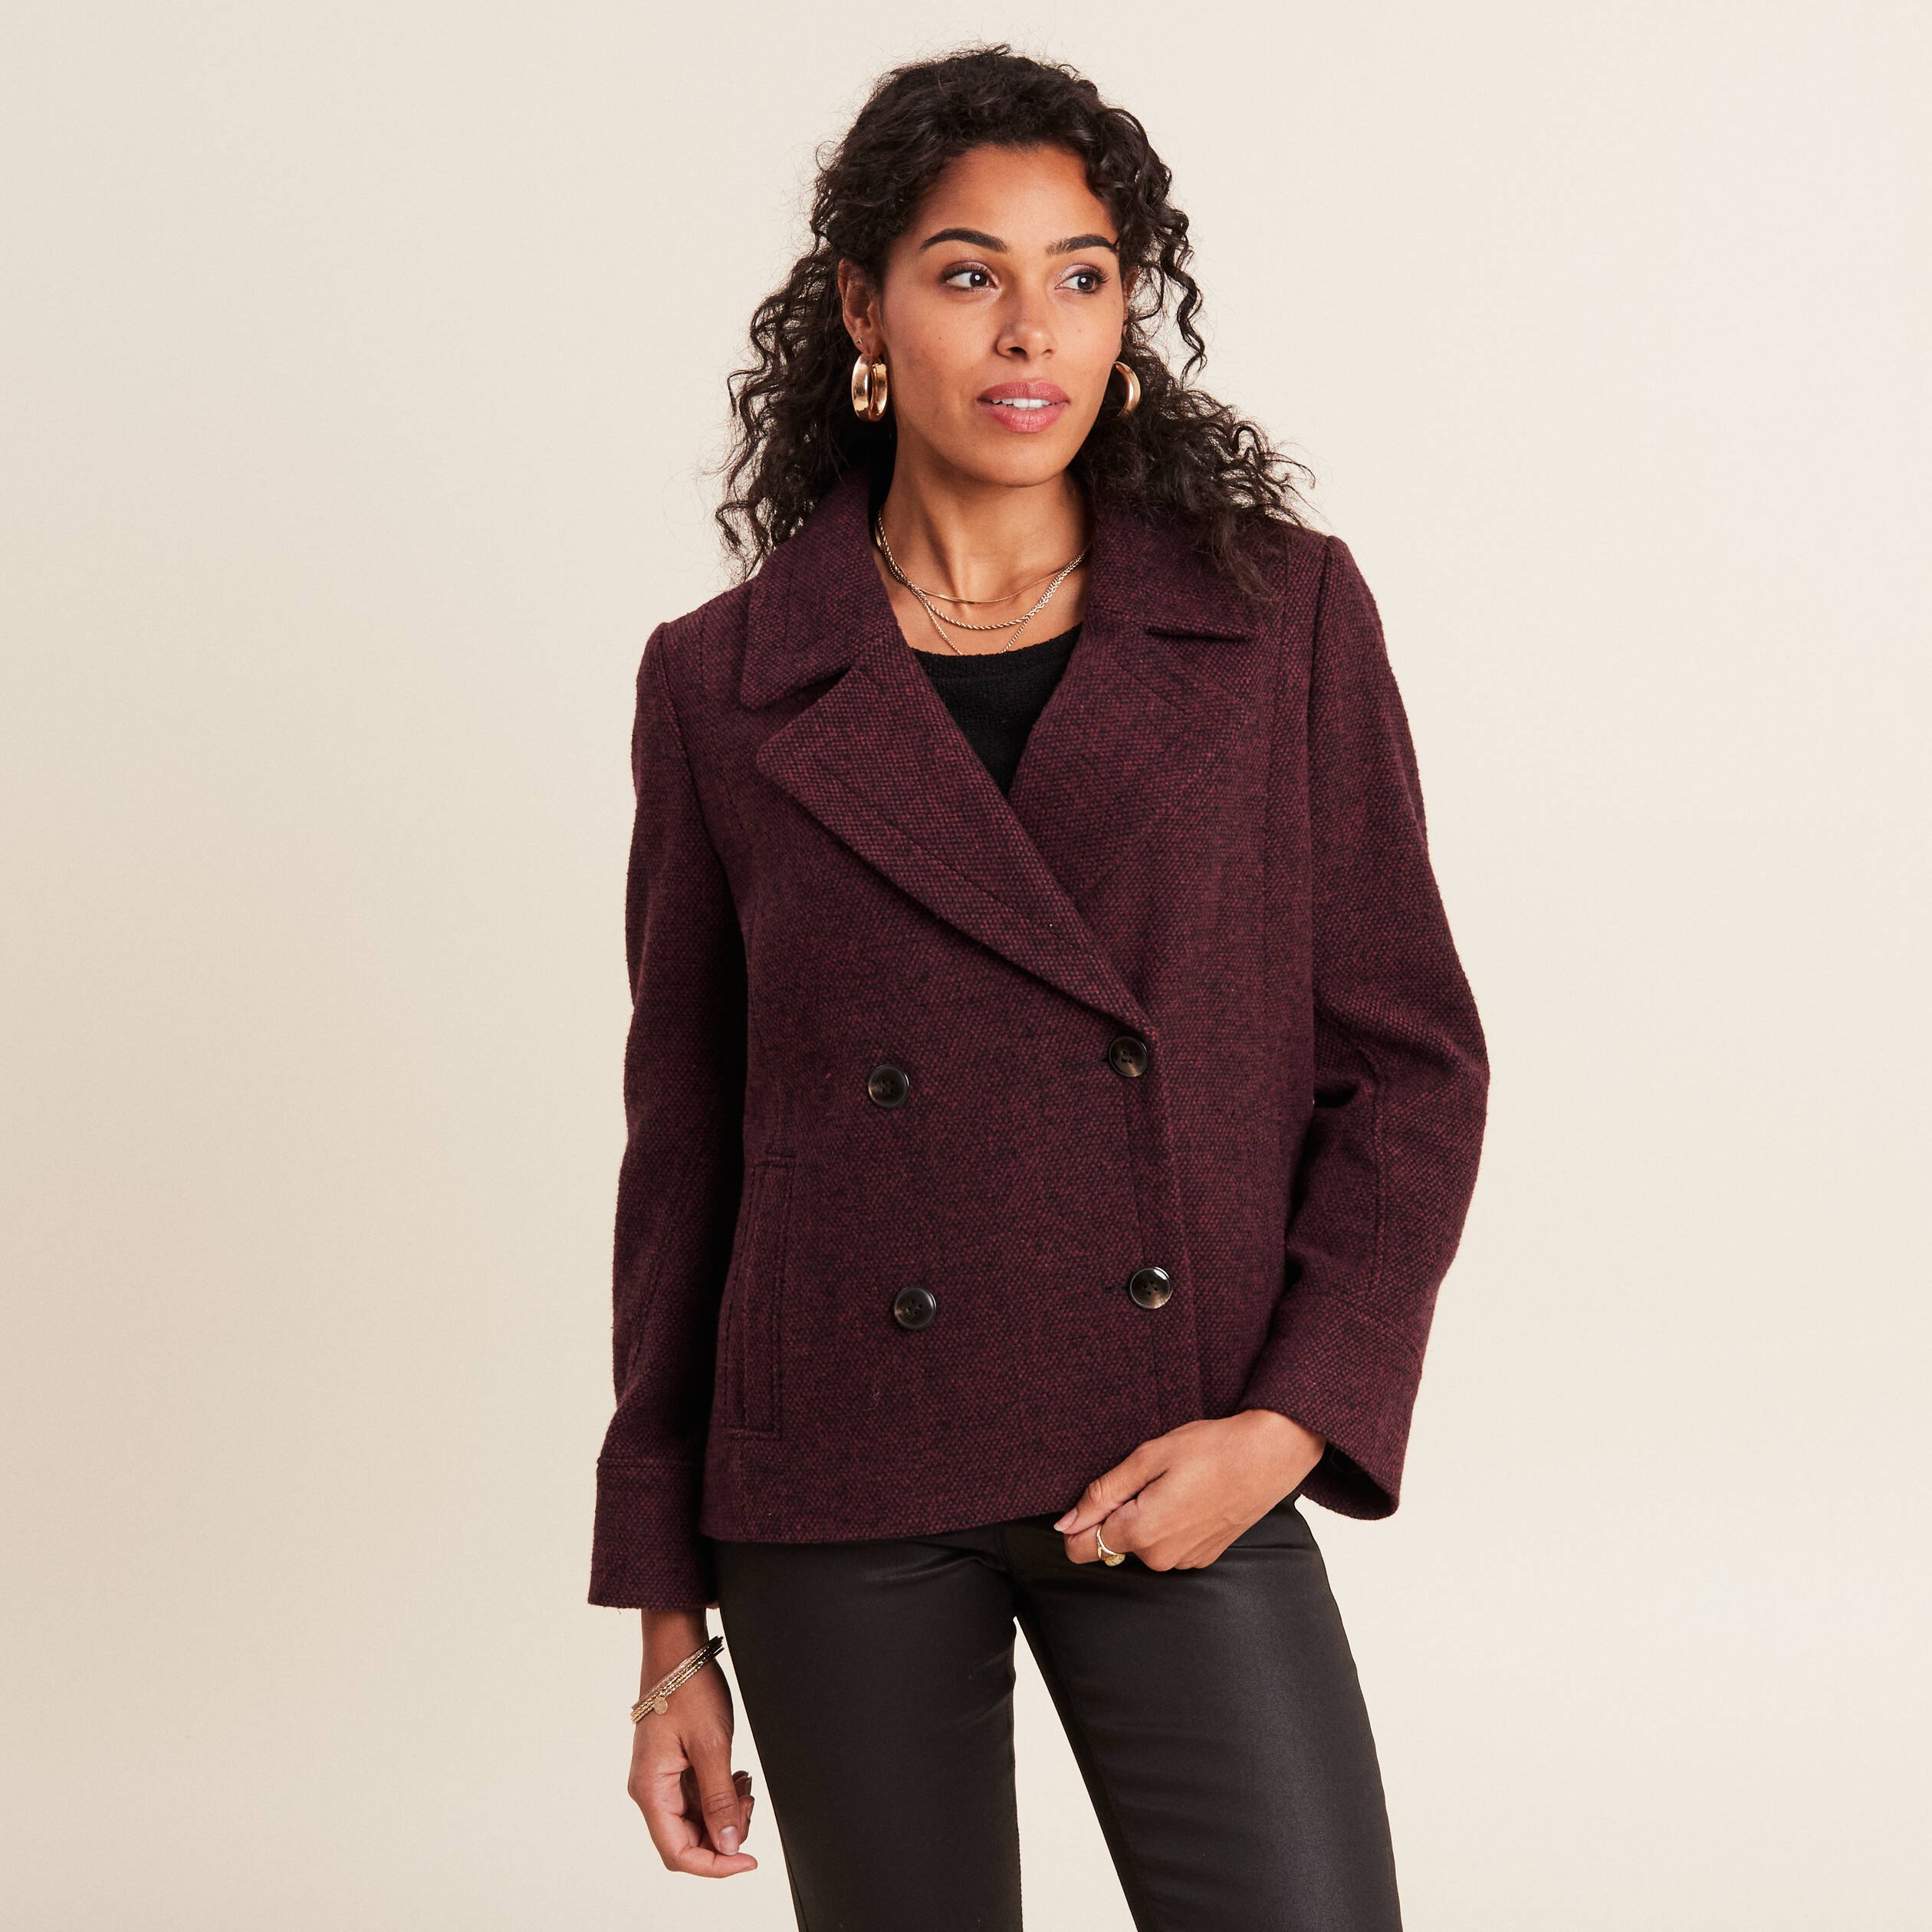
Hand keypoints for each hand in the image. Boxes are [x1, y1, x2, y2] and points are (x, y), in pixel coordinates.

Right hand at [628, 1611, 757, 1876]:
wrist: (677, 1648)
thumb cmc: (688, 1688)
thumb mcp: (712, 1745)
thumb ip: (719, 1799)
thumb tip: (729, 1844)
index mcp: (651, 1789)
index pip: (678, 1852)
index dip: (714, 1864)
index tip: (747, 1859)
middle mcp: (651, 1789)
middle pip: (687, 1838)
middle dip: (724, 1832)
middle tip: (750, 1801)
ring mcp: (661, 1777)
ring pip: (695, 1819)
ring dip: (725, 1811)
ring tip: (745, 1783)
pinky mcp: (672, 1765)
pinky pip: (696, 1796)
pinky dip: (720, 1793)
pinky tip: (737, 1775)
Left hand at [1051, 1409, 1324, 1570]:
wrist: (1268, 1457)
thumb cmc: (1210, 1449)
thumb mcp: (1147, 1458)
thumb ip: (1102, 1493)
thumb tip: (1065, 1523)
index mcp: (1141, 1532)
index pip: (1081, 1547)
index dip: (1078, 1521)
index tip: (1096, 1496)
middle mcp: (1160, 1558)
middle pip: (1112, 1543)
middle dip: (1118, 1513)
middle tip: (1148, 1478)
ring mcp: (1184, 1562)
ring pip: (1141, 1545)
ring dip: (1145, 1518)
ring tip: (1174, 1485)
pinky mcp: (1202, 1559)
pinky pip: (1166, 1546)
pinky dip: (1168, 1525)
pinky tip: (1189, 1498)